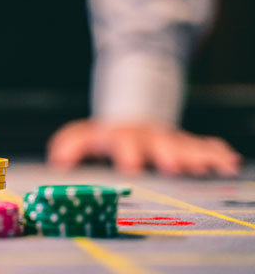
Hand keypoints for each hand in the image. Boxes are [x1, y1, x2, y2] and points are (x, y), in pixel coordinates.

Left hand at [47, 119, 240, 176]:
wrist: (131, 117)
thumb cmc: (105, 135)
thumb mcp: (84, 135)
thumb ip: (70, 144)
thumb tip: (57, 159)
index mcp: (119, 135)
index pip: (122, 141)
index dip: (125, 153)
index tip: (131, 166)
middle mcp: (145, 136)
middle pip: (157, 144)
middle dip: (166, 154)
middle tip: (175, 166)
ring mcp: (166, 139)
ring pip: (183, 145)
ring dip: (196, 156)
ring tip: (210, 166)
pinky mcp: (183, 144)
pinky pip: (202, 147)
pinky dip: (215, 154)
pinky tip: (228, 162)